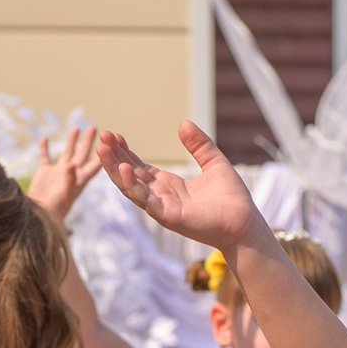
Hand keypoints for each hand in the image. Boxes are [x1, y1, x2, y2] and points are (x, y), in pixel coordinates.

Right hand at [28, 125, 103, 222]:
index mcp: (79, 180)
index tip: (109, 141)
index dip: (102, 153)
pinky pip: (45, 157)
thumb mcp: (63, 195)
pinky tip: (45, 138)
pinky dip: (45, 148)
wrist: (36, 218)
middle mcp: (71, 174)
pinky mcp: (44, 173)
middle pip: (82, 154)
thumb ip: (68, 179)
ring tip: (76, 128)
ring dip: (71, 141)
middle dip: (88, 141)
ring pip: (66, 153)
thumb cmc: (53, 211)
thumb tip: (71, 164)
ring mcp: (57, 173)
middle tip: (95, 127)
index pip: (95, 164)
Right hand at [95, 123, 262, 251]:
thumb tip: (183, 124)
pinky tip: (125, 169)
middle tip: (101, 137)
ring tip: (103, 150)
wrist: (245, 223)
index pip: (138, 166)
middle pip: (129, 175)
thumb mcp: (214, 162)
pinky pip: (146, 201)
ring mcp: (162, 207)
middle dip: (113, 157)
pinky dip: (133, 186)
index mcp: (168, 185)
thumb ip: (199, 145)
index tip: (113, 135)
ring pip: (130, 187)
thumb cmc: (232, 198)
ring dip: (115, 170)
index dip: (124, 152)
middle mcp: (160, 196)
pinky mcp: (169, 217)